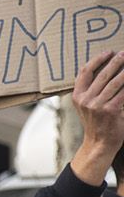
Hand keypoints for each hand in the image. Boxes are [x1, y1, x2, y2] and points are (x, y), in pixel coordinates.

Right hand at [72, 50, 123, 184]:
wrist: (99, 143)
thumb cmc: (96, 123)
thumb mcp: (86, 107)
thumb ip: (91, 91)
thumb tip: (106, 72)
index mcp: (77, 96)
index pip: (85, 72)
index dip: (97, 60)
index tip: (108, 52)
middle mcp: (85, 100)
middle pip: (101, 75)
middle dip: (115, 62)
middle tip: (123, 53)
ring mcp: (97, 105)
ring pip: (114, 82)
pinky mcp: (110, 110)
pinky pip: (123, 93)